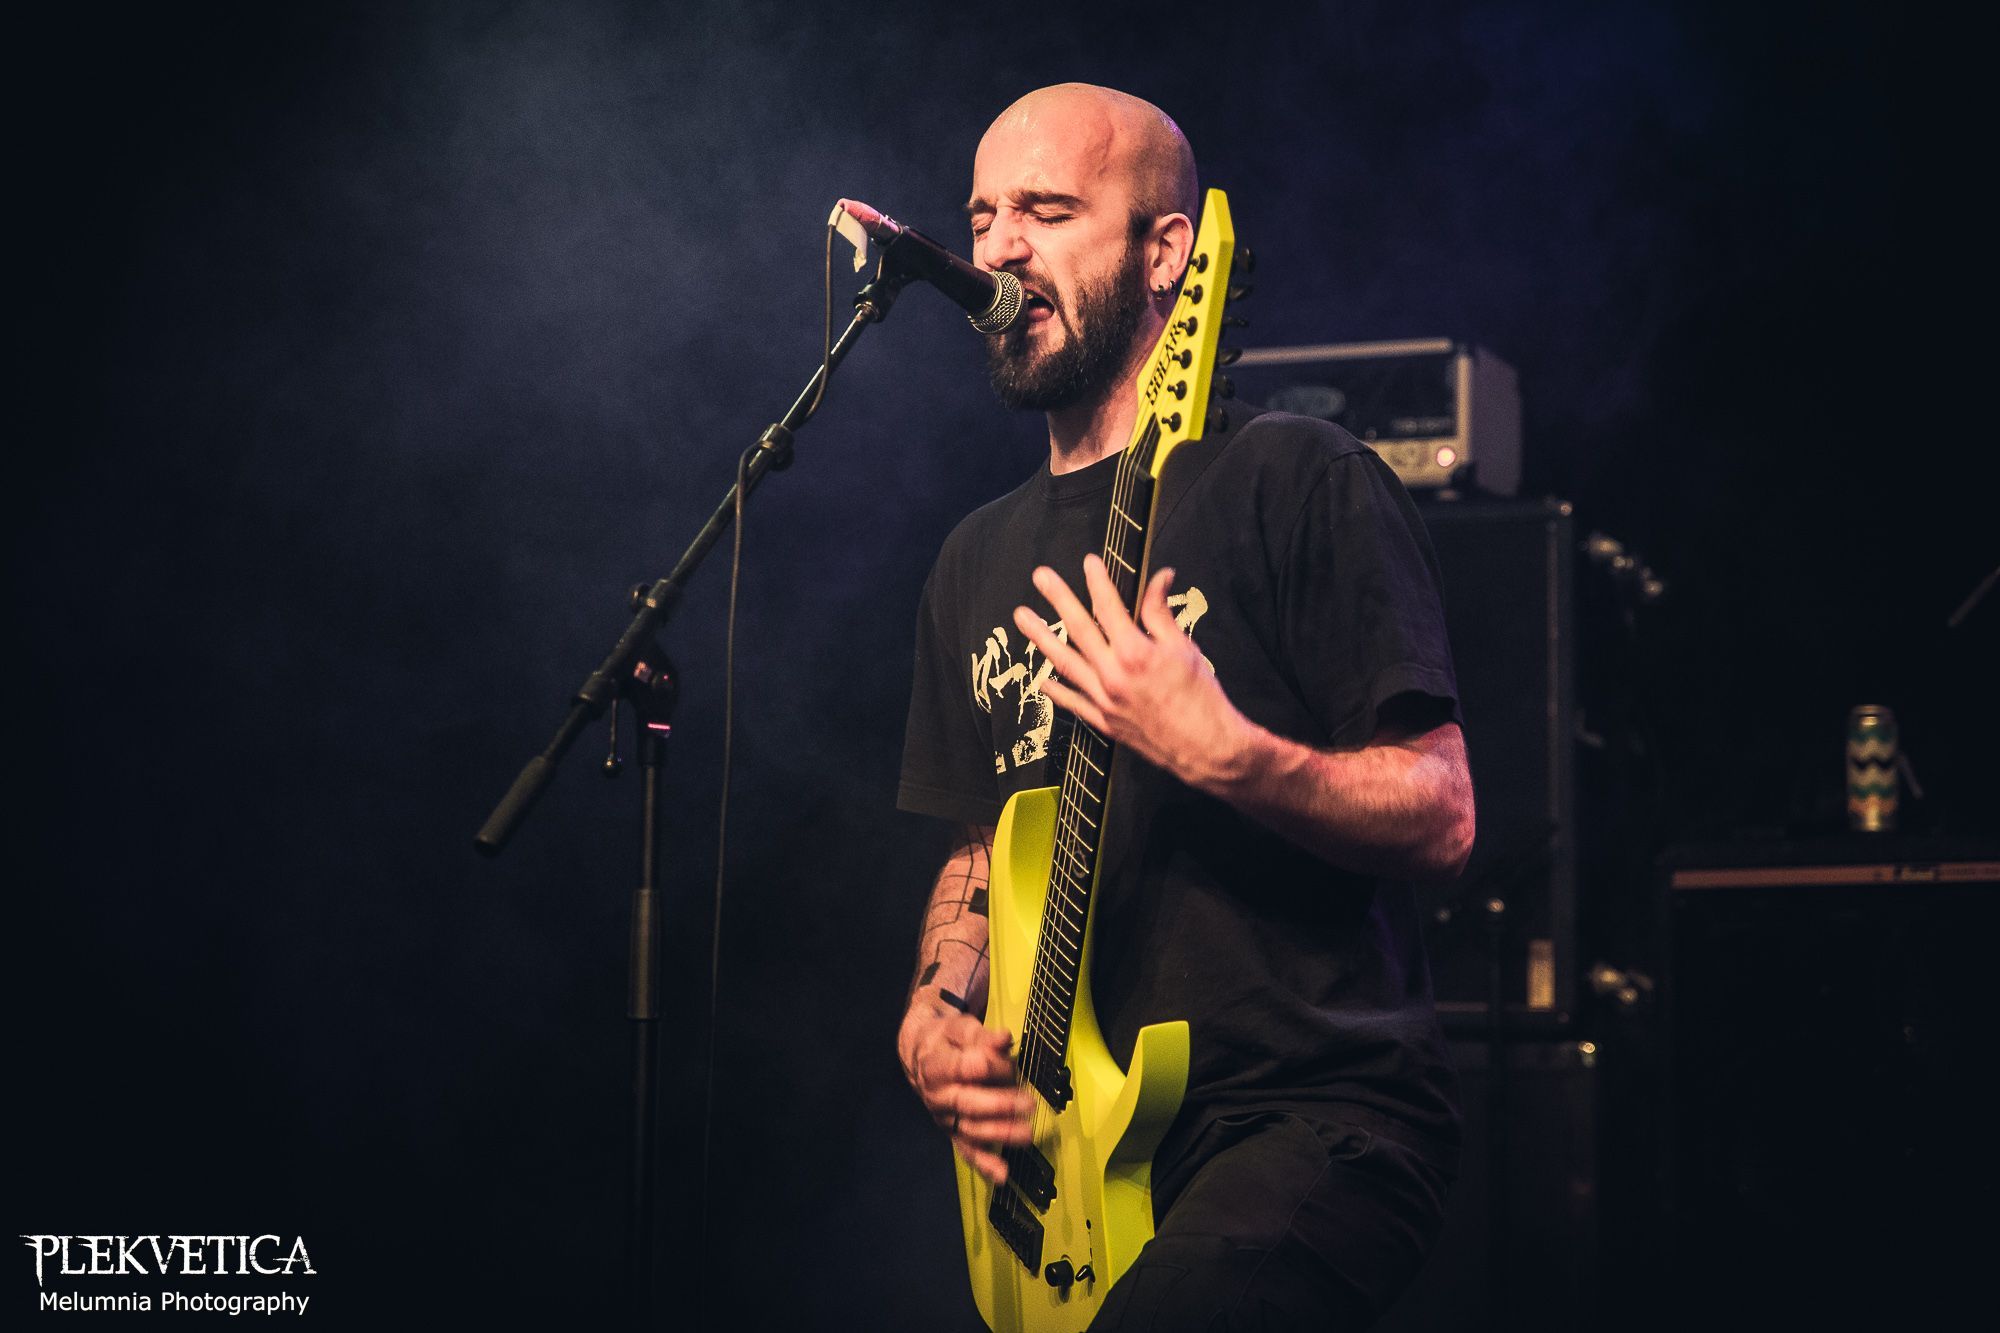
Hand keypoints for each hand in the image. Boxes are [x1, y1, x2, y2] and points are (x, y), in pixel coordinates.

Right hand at [900, 1006, 1033, 1184]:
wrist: (920, 1054)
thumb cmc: (945, 1040)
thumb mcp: (960, 1028)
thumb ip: (983, 1036)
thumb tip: (1004, 1040)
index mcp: (935, 1066)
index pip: (967, 1068)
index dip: (993, 1065)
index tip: (1009, 1059)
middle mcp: (937, 1096)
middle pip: (968, 1104)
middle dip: (1000, 1105)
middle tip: (1028, 1104)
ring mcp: (945, 1118)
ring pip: (972, 1130)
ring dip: (1000, 1134)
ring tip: (1026, 1134)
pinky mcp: (953, 1132)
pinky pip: (968, 1151)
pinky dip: (985, 1165)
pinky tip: (1002, 1175)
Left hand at [1013, 555, 1248, 788]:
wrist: (1206, 748)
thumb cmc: (1201, 698)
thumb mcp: (1185, 648)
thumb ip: (1162, 613)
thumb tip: (1160, 578)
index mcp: (1136, 653)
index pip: (1109, 608)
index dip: (1098, 581)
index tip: (1089, 562)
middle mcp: (1113, 675)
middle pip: (1079, 629)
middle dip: (1058, 599)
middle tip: (1040, 577)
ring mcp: (1104, 700)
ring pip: (1066, 662)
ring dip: (1042, 638)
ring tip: (1023, 619)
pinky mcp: (1104, 722)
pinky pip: (1073, 702)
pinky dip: (1057, 689)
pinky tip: (1043, 678)